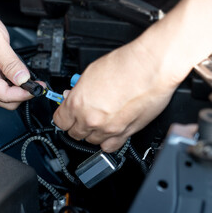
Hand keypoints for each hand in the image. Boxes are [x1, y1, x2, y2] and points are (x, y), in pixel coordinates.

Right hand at [0, 10, 40, 108]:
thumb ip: (11, 63)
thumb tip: (23, 79)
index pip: (5, 96)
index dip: (23, 94)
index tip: (37, 88)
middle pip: (6, 101)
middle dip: (22, 94)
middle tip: (36, 83)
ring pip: (6, 96)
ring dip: (19, 90)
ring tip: (28, 77)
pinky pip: (4, 87)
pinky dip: (14, 84)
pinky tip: (19, 75)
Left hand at [53, 41, 185, 152]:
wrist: (151, 67)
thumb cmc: (125, 64)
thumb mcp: (91, 72)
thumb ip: (78, 89)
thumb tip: (72, 96)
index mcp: (78, 104)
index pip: (60, 121)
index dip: (63, 116)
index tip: (66, 114)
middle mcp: (91, 119)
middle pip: (74, 134)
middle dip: (76, 124)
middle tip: (83, 114)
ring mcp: (109, 129)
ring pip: (91, 141)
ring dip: (92, 133)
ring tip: (99, 120)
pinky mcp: (126, 133)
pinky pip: (110, 147)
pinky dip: (107, 141)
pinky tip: (109, 131)